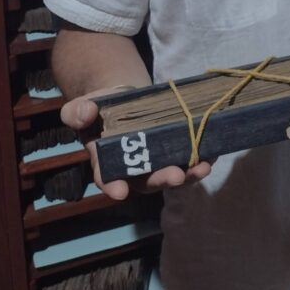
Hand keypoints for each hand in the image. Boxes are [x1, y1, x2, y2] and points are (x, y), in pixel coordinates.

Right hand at [60, 92, 211, 200]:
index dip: (113, 186)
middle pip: (146, 181)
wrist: (123, 97)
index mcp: (106, 161)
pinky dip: (200, 159)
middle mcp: (132, 168)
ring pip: (170, 175)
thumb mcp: (84, 105)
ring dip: (188, 174)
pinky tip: (212, 154)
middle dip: (162, 179)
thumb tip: (84, 113)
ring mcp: (155, 162)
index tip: (120, 192)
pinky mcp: (172, 152)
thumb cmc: (100, 107)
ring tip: (202, 168)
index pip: (107, 178)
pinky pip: (187, 161)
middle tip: (175, 176)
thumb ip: (77, 111)